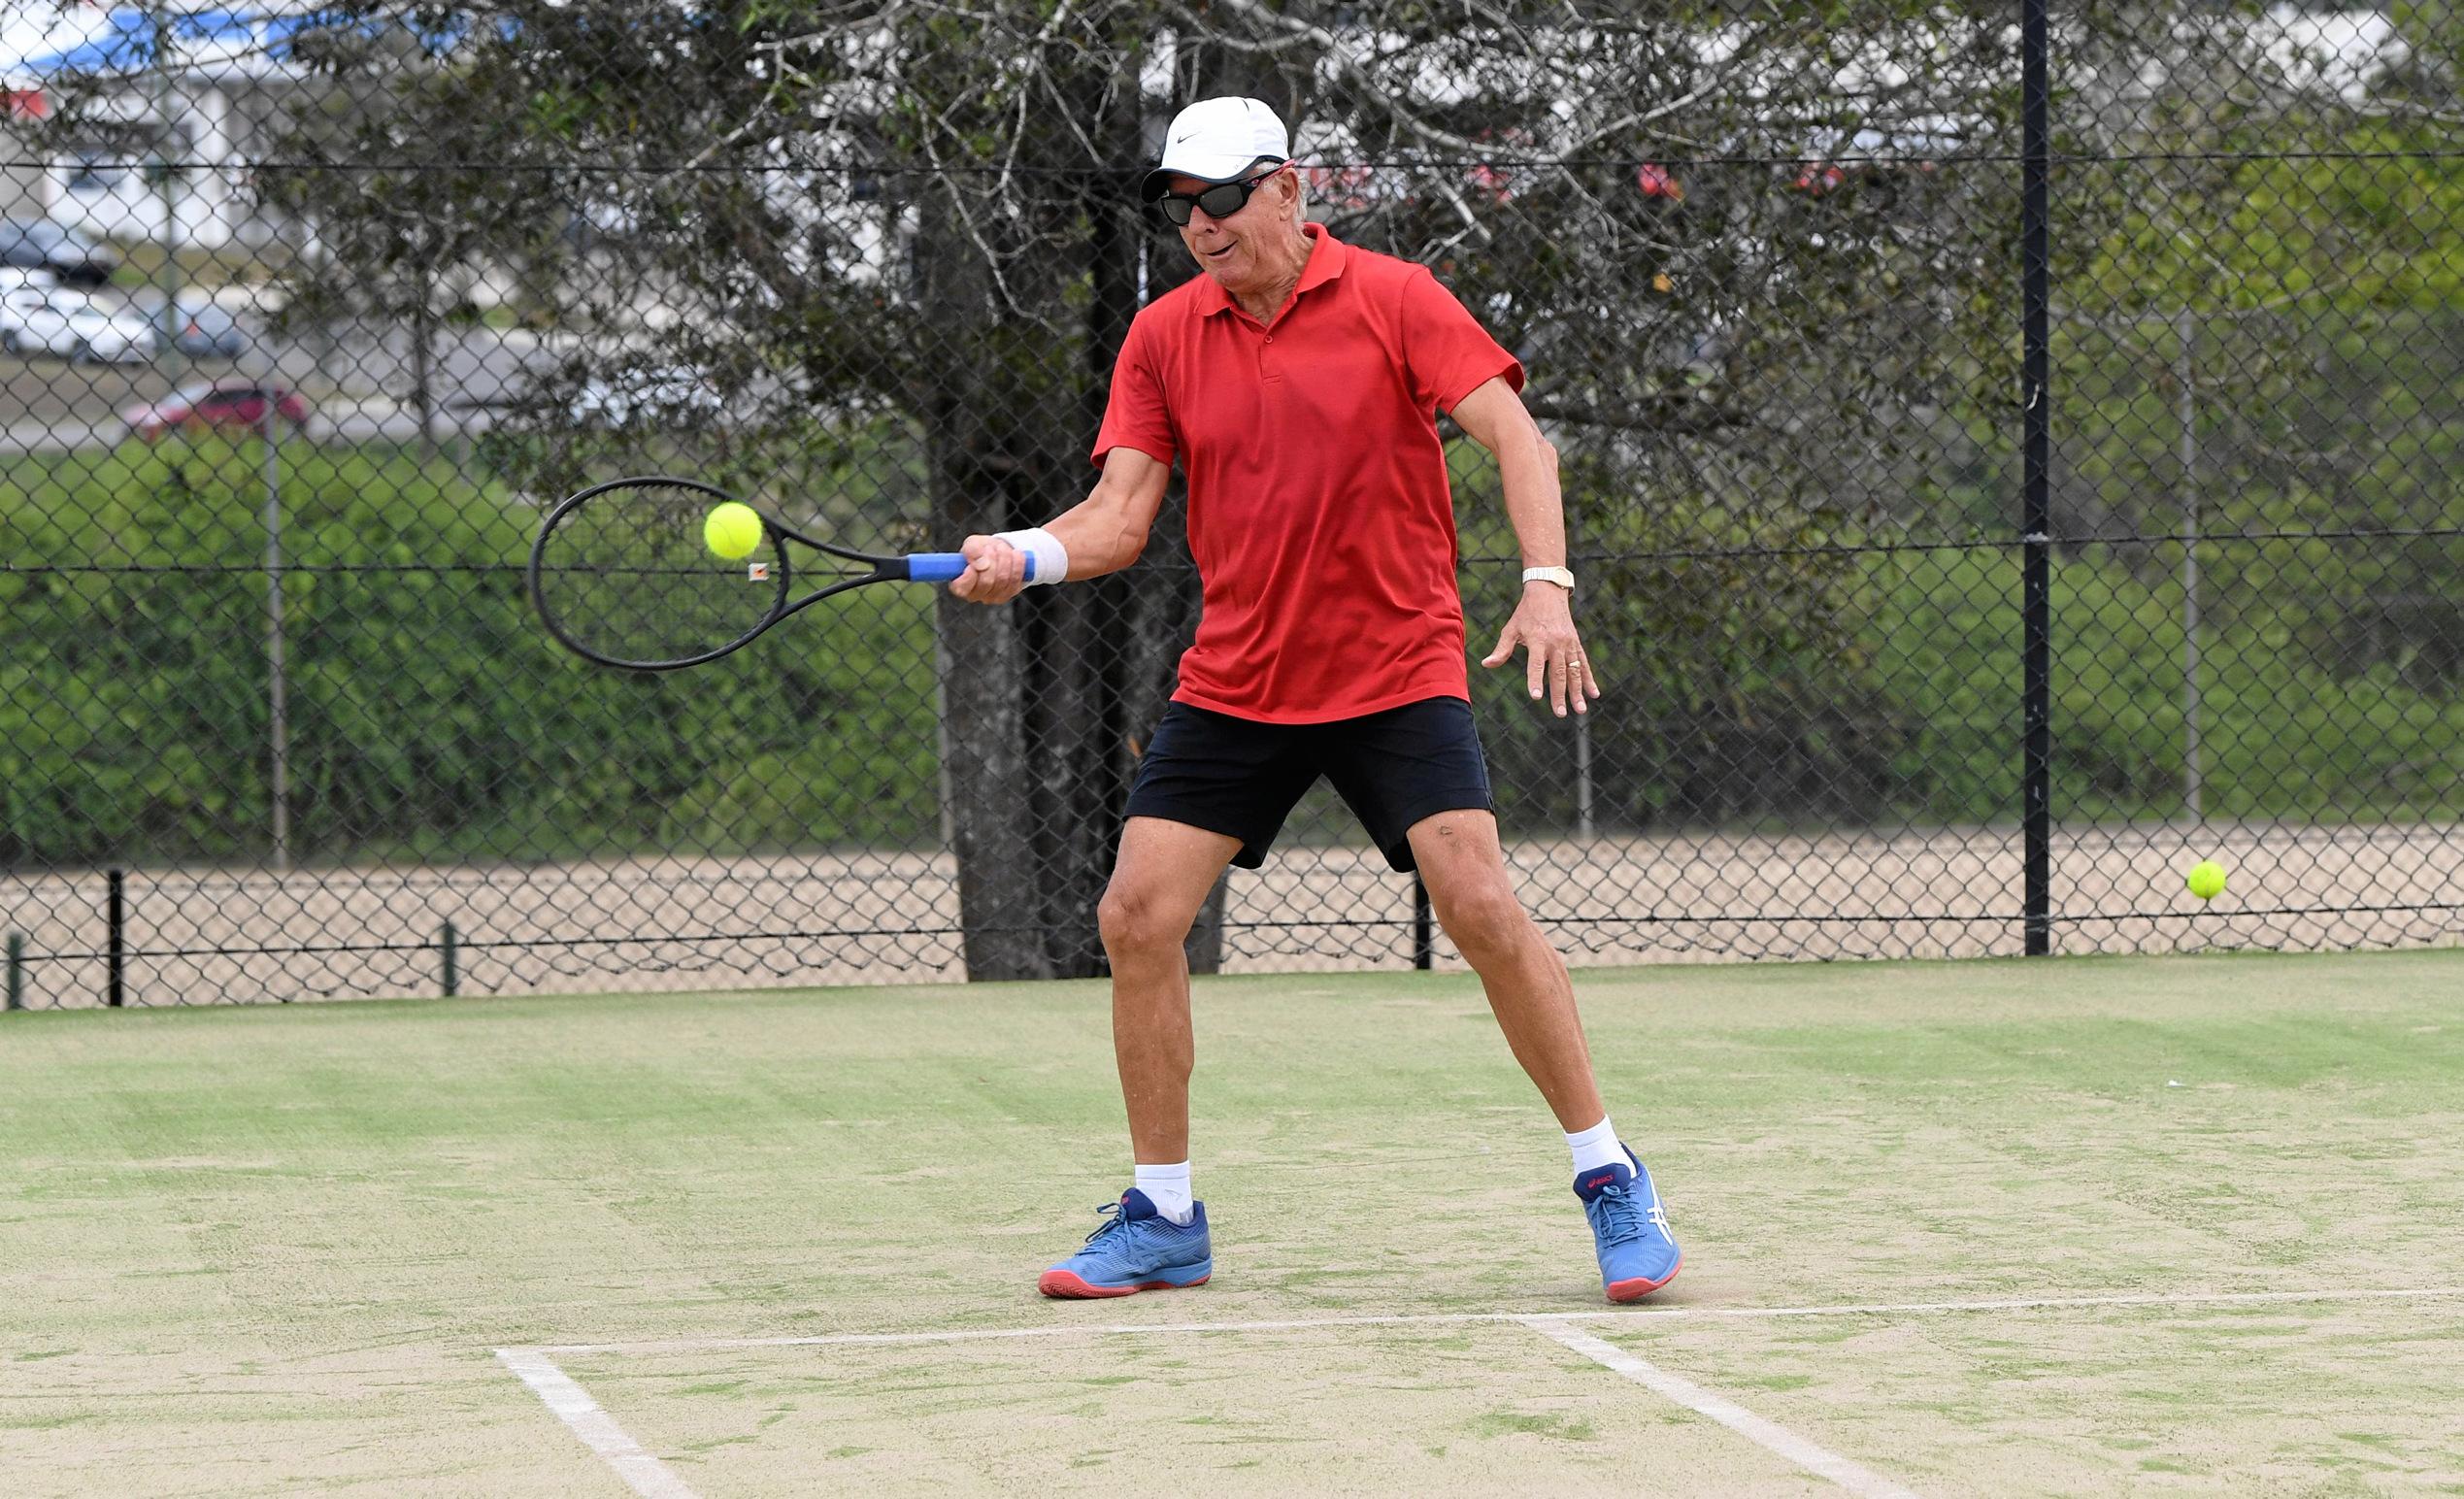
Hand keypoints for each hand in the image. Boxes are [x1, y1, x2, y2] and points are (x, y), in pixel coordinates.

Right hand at [948, 534, 1028, 603]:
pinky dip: (1017, 564)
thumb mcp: (972, 544)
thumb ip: (972, 551)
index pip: (961, 588)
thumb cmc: (981, 550)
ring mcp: (993, 596)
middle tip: (991, 548)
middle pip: (986, 581)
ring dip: (1005, 558)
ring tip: (1002, 548)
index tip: (973, 563)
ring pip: (1002, 579)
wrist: (999, 550)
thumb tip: (982, 565)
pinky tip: (1015, 555)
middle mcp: (976, 594)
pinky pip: (1016, 579)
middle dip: (991, 559)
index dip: (968, 576)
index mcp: (960, 584)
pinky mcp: (1010, 593)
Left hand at [1480, 581, 1599, 717]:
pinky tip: (1594, 694)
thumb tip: (1486, 664)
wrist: (1547, 592)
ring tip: (1580, 710)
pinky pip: (1584, 663)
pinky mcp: (1576, 643)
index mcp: (1537, 640)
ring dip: (1577, 692)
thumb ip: (1501, 649)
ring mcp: (1568, 644)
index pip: (1536, 665)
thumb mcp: (1510, 629)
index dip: (1535, 680)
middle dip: (1559, 695)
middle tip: (1560, 713)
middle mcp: (1555, 643)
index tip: (1536, 697)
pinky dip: (1589, 679)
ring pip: (1574, 671)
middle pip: (1558, 673)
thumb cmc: (1525, 613)